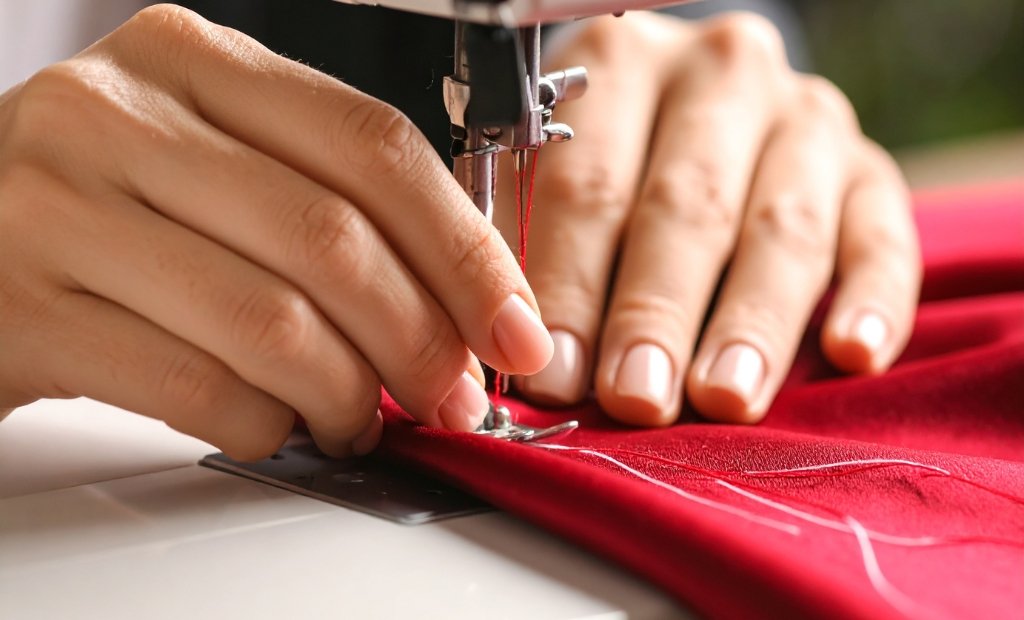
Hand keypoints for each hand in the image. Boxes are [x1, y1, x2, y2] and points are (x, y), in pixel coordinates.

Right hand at [0, 5, 552, 458]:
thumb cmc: (107, 200)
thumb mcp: (214, 157)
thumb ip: (325, 200)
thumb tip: (461, 301)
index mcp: (192, 60)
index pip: (371, 144)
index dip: (463, 248)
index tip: (512, 324)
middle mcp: (117, 114)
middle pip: (330, 237)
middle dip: (419, 337)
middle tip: (452, 394)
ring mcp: (57, 207)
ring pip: (269, 321)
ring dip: (346, 393)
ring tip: (361, 420)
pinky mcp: (23, 309)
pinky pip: (193, 385)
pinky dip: (264, 423)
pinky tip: (280, 426)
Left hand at [504, 12, 920, 424]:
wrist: (700, 115)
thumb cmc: (600, 168)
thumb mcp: (547, 183)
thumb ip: (530, 254)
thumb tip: (522, 361)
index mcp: (619, 65)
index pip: (590, 185)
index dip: (568, 286)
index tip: (555, 374)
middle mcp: (720, 75)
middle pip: (687, 206)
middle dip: (656, 313)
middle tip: (637, 398)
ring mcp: (806, 118)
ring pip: (783, 228)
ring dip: (751, 322)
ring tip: (725, 397)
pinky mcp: (871, 171)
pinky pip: (885, 237)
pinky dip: (874, 300)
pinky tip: (853, 355)